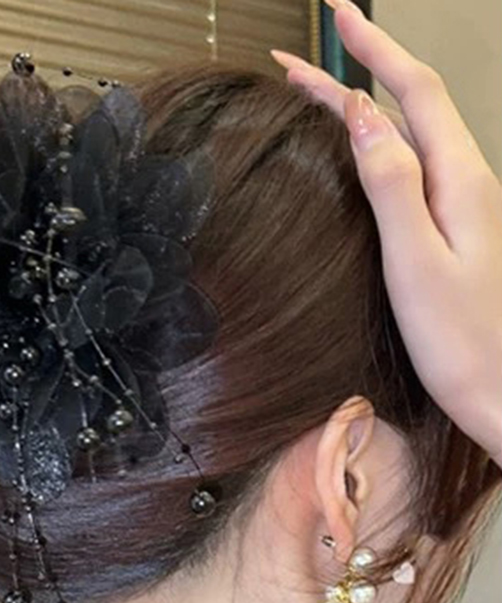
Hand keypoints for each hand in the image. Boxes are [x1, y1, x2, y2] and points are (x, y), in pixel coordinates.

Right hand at [270, 0, 501, 466]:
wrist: (499, 392)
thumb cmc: (460, 341)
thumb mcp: (416, 262)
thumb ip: (390, 184)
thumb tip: (360, 113)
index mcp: (460, 180)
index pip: (413, 92)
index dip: (374, 48)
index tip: (335, 14)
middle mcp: (465, 181)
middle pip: (405, 107)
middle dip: (354, 73)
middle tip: (294, 64)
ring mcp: (460, 204)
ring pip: (405, 136)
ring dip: (359, 107)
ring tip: (310, 96)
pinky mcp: (452, 228)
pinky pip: (409, 168)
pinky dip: (372, 145)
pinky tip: (353, 151)